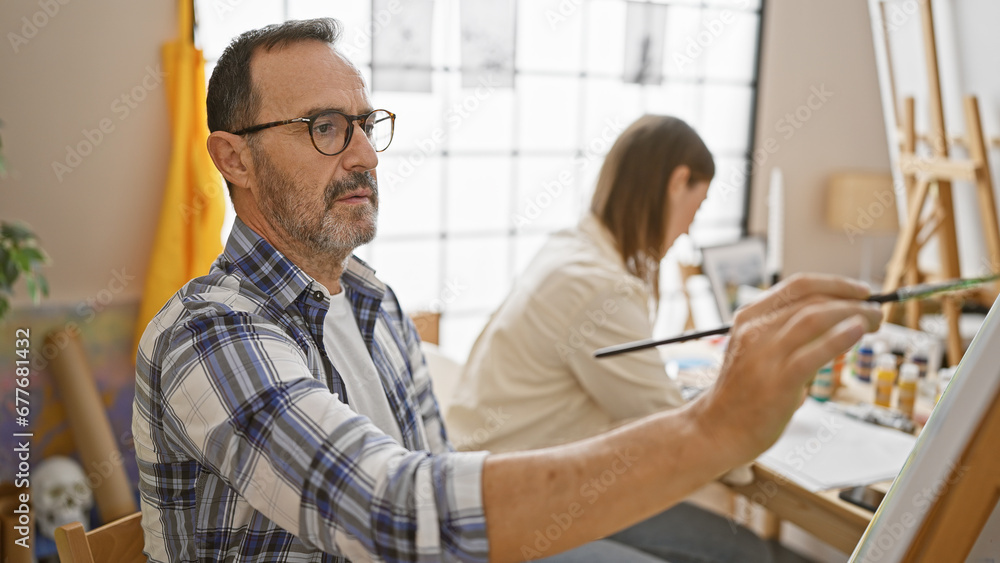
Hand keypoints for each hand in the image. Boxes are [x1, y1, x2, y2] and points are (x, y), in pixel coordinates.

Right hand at [691, 274, 882, 464]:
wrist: (716, 429)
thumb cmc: (741, 393)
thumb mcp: (755, 350)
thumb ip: (785, 334)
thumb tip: (834, 322)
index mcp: (749, 318)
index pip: (798, 286)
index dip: (835, 284)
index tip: (860, 291)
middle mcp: (755, 330)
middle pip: (811, 299)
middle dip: (852, 300)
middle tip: (875, 311)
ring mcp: (765, 355)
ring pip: (815, 318)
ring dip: (853, 313)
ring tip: (874, 321)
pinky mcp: (778, 382)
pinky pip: (814, 353)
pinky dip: (841, 338)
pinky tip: (859, 331)